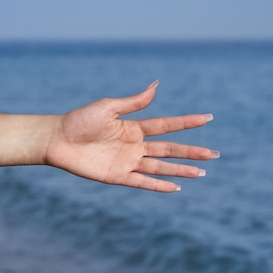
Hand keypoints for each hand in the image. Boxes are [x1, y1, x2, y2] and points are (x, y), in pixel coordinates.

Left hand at [45, 81, 217, 191]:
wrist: (57, 139)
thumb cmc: (80, 120)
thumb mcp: (108, 107)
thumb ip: (134, 102)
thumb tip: (156, 86)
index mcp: (134, 127)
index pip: (167, 125)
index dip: (187, 123)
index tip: (208, 118)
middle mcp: (135, 145)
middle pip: (170, 148)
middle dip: (192, 151)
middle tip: (214, 154)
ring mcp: (127, 161)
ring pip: (161, 166)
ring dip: (181, 169)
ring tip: (202, 172)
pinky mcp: (117, 176)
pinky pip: (142, 182)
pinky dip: (159, 185)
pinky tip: (176, 187)